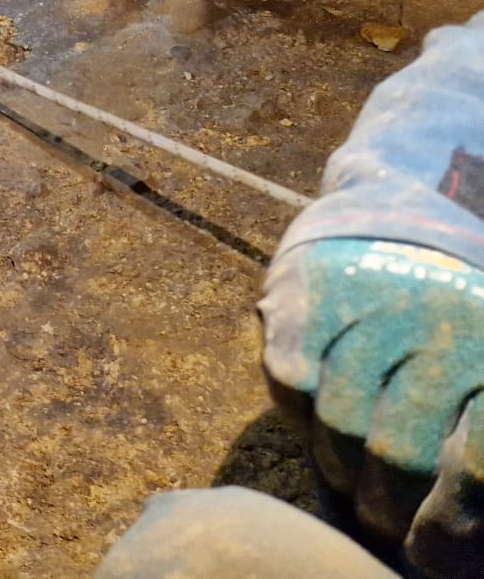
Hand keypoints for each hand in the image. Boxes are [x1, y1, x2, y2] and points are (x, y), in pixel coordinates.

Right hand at [262, 237, 483, 574]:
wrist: (405, 209)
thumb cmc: (458, 319)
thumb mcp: (479, 377)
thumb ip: (475, 454)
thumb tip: (450, 551)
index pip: (474, 467)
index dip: (450, 528)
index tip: (426, 556)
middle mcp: (444, 326)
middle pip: (400, 453)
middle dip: (384, 507)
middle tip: (379, 524)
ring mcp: (375, 302)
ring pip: (337, 421)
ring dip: (337, 466)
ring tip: (346, 478)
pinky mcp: (313, 286)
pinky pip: (290, 374)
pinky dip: (296, 405)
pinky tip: (313, 413)